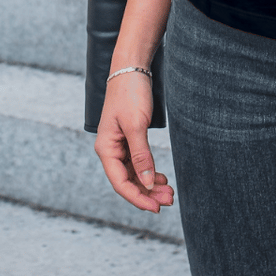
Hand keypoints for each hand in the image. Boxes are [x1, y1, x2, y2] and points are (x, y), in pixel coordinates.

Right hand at [94, 72, 174, 212]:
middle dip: (148, 193)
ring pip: (134, 173)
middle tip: (169, 200)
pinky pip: (138, 162)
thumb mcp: (136, 124)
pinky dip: (149, 171)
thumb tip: (145, 183)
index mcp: (106, 148)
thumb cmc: (130, 93)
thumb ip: (141, 154)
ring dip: (150, 184)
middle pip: (128, 181)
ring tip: (169, 192)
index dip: (138, 198)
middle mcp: (110, 150)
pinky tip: (161, 178)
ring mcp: (119, 145)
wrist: (131, 68)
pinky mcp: (129, 138)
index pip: (120, 183)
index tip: (156, 207)